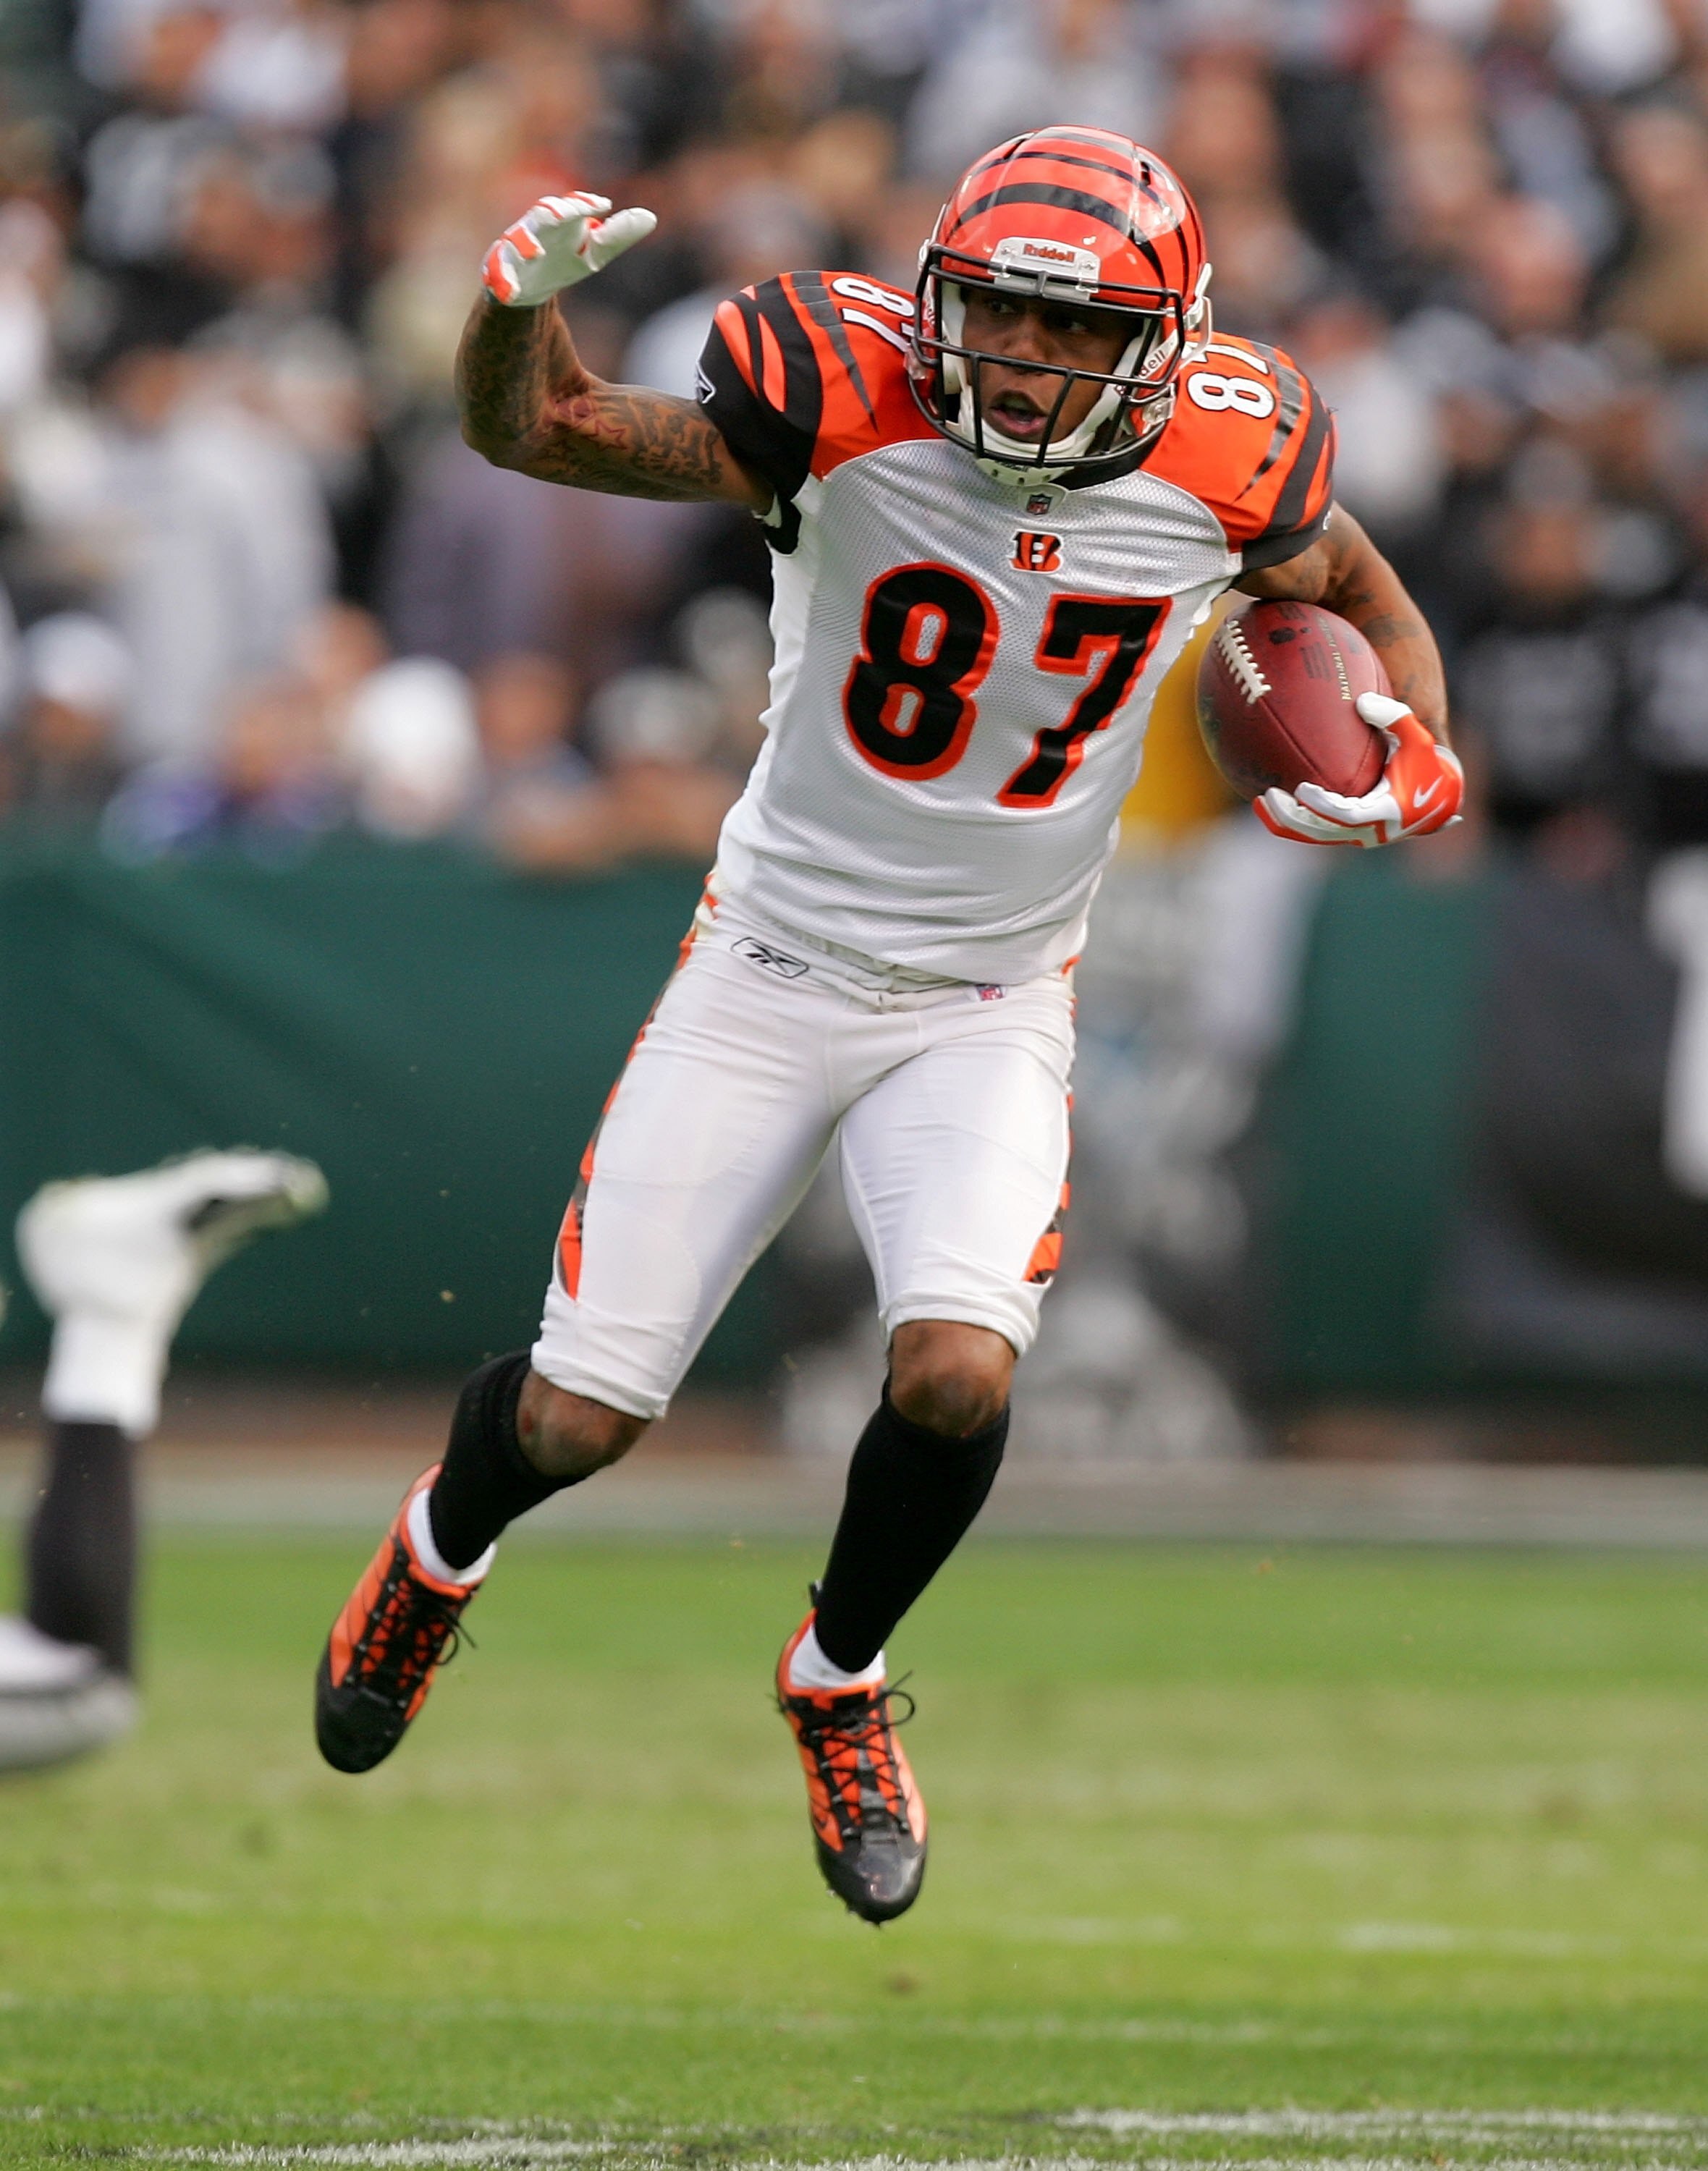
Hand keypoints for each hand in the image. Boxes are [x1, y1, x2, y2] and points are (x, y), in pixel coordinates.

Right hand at [481, 193, 656, 307]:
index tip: (602, 205)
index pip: (571, 207)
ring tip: (534, 253)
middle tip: (562, 215)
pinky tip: (510, 293)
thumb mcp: (593, 253)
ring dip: (523, 245)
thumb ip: (617, 236)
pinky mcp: (497, 271)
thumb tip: (650, 217)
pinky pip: (496, 274)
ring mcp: (513, 250)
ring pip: (514, 242)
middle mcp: (534, 230)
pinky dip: (502, 281)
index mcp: (559, 222)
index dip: (584, 205)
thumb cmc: (563, 260)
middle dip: (550, 214)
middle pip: (541, 216)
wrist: (530, 287)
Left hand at [1255, 693, 1463, 847]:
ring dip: (1286, 822)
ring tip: (1261, 800)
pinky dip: (1295, 820)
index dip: (1323, 806)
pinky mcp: (1348, 833)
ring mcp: (1357, 836)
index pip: (1347, 816)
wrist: (1439, 795)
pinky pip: (1316, 830)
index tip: (1302, 789)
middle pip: (1321, 832)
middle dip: (1293, 817)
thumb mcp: (1418, 737)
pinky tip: (1271, 802)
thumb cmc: (1426, 763)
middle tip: (1269, 795)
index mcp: (1386, 813)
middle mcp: (1369, 832)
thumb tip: (1362, 700)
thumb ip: (1394, 717)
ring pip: (1314, 835)